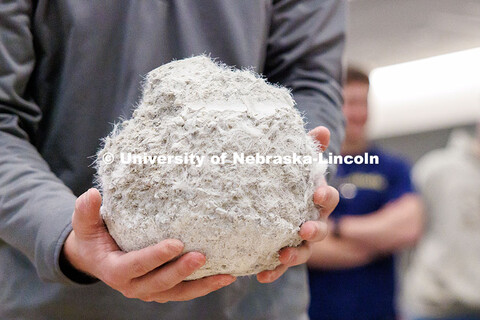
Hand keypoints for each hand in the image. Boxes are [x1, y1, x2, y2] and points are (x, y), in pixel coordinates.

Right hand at [62, 188, 235, 301]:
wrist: (95, 257)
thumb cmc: (92, 238)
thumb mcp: (84, 225)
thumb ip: (86, 211)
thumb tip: (91, 194)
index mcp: (114, 270)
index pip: (136, 265)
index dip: (155, 257)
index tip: (176, 243)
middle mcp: (133, 286)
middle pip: (160, 283)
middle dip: (182, 271)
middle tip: (202, 255)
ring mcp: (149, 291)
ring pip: (177, 292)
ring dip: (202, 285)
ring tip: (225, 276)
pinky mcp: (162, 290)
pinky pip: (184, 291)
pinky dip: (204, 286)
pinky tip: (225, 277)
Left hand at [257, 126, 338, 282]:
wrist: (270, 196)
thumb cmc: (287, 178)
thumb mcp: (294, 161)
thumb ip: (309, 147)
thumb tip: (322, 130)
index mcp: (315, 199)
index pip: (328, 197)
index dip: (325, 196)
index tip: (316, 193)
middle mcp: (311, 220)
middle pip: (320, 228)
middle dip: (315, 229)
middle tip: (305, 228)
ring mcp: (297, 239)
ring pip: (303, 251)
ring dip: (295, 254)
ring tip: (282, 254)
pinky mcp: (281, 253)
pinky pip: (279, 266)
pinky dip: (273, 272)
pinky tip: (260, 276)